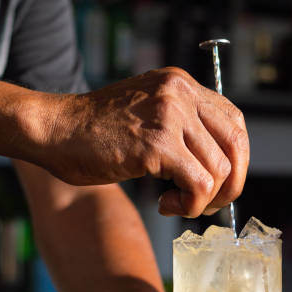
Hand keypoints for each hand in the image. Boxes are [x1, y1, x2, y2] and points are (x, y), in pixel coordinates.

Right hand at [43, 67, 248, 216]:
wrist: (55, 131)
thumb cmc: (96, 134)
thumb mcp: (148, 117)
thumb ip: (183, 129)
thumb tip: (217, 167)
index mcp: (181, 85)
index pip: (234, 122)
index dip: (235, 161)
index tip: (217, 185)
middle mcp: (180, 93)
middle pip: (236, 145)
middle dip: (230, 185)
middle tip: (206, 205)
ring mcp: (169, 116)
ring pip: (219, 170)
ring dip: (203, 200)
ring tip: (174, 203)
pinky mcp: (156, 144)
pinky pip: (199, 185)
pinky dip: (189, 205)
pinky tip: (165, 204)